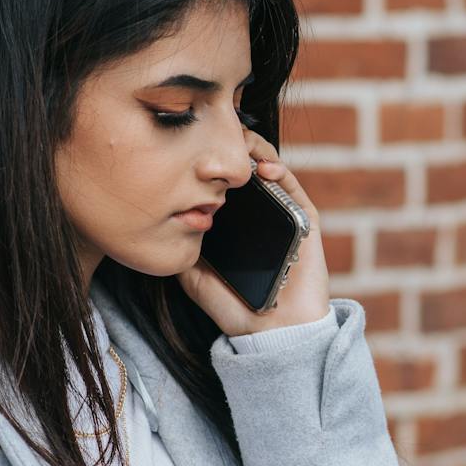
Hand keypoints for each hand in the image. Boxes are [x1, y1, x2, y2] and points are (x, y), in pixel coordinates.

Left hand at [175, 131, 331, 338]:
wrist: (272, 333)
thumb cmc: (236, 308)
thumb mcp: (195, 277)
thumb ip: (180, 251)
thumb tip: (159, 225)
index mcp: (237, 222)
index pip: (224, 180)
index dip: (211, 160)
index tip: (194, 145)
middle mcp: (261, 213)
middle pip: (246, 167)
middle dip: (232, 146)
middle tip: (216, 132)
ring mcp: (284, 214)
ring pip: (271, 169)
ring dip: (256, 149)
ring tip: (239, 142)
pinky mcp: (306, 222)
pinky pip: (294, 188)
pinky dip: (280, 171)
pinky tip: (263, 168)